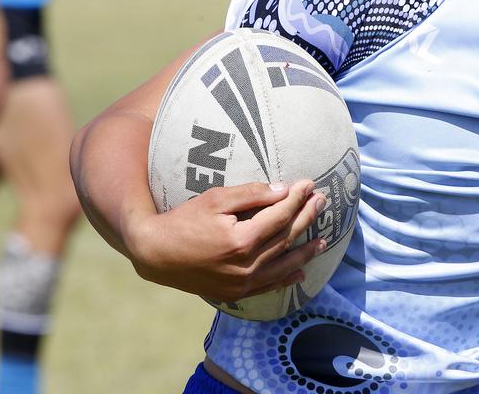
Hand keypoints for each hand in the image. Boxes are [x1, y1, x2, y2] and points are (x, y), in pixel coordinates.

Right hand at [124, 180, 325, 301]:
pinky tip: (301, 272)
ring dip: (305, 251)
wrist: (155, 255)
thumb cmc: (182, 221)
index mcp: (241, 240)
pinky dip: (286, 278)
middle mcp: (245, 266)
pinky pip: (268, 286)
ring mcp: (241, 284)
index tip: (309, 184)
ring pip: (283, 265)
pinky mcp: (235, 294)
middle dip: (306, 218)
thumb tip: (284, 190)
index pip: (279, 215)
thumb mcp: (215, 199)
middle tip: (321, 201)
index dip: (297, 198)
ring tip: (324, 240)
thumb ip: (251, 194)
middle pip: (286, 238)